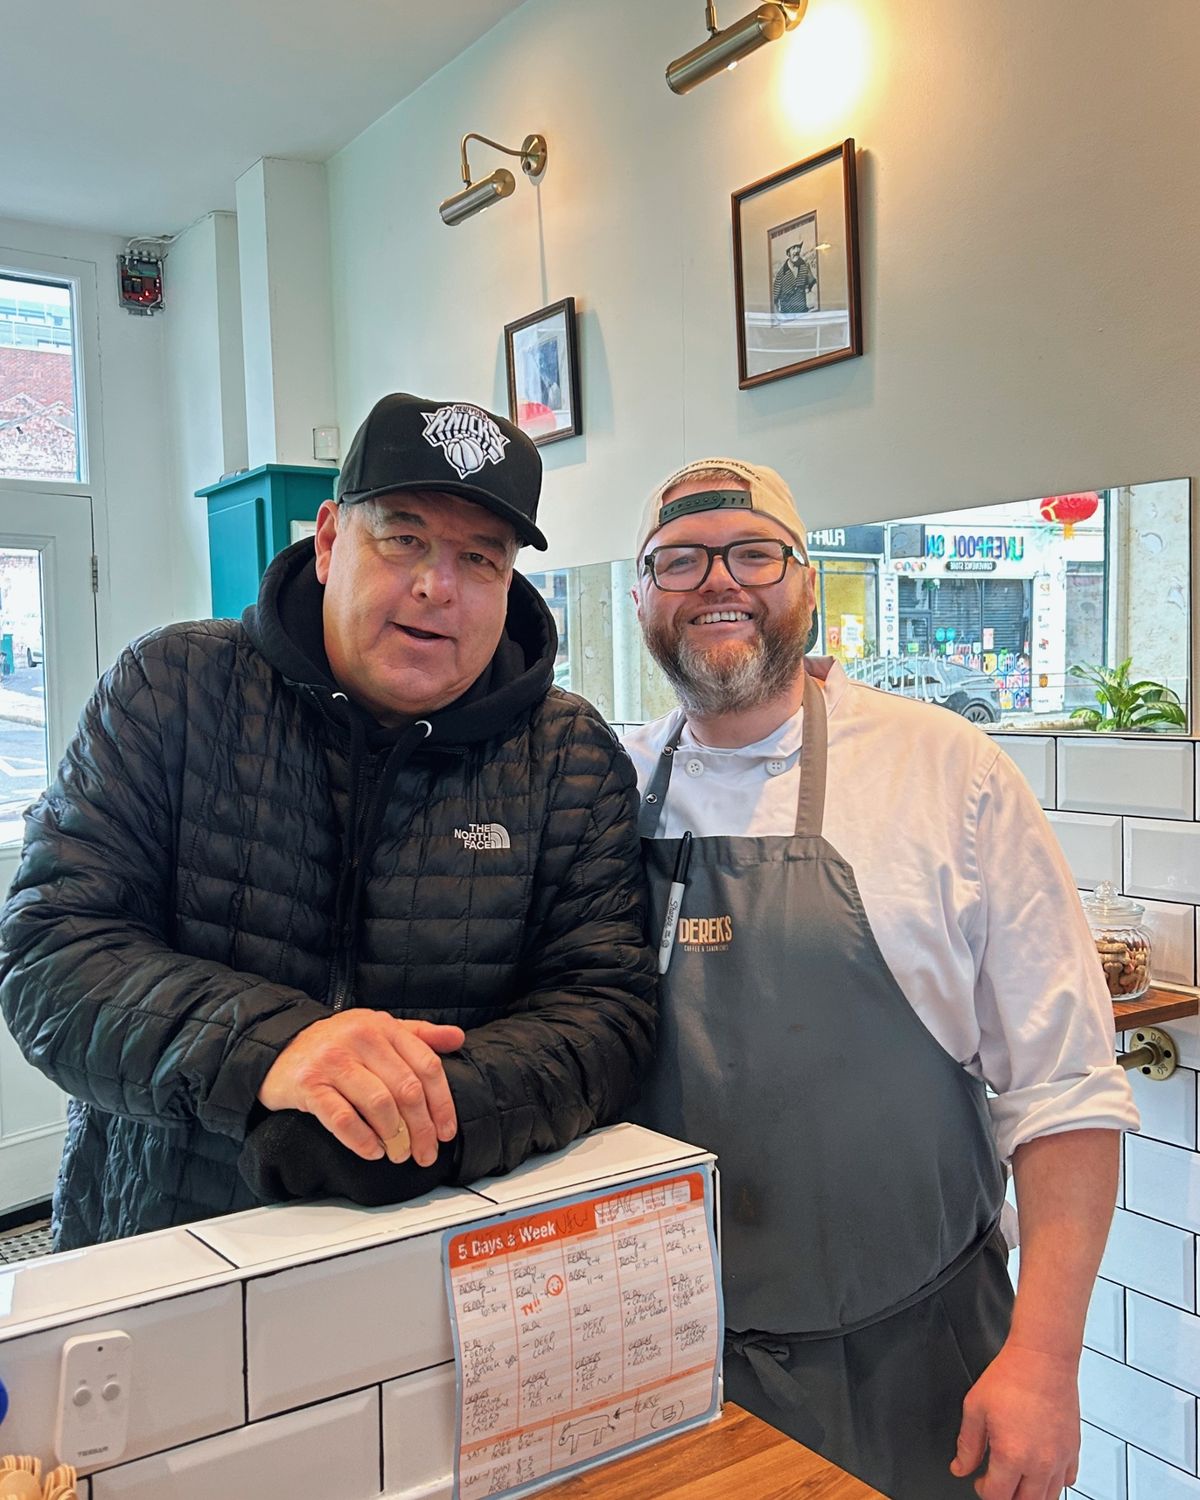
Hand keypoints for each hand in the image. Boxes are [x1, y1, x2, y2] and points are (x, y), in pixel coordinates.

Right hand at [257, 1012, 464, 1165]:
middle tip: (425, 1153)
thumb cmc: (336, 1044)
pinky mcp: (309, 1084)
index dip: (442, 1103)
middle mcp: (361, 1039)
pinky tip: (373, 1151)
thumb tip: (457, 1037)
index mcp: (383, 1027)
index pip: (426, 1066)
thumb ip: (419, 1034)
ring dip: (395, 1137)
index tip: (446, 1131)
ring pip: (379, 1104)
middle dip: (421, 1128)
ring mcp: (333, 1061)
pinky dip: (362, 1140)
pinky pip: (343, 1118)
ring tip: (399, 1154)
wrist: (279, 1048)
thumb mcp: (378, 1029)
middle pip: (406, 1089)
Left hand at [950, 1340, 1079, 1498]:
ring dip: (1030, 1494)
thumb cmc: (1012, 1376)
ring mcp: (1060, 1458)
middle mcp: (1039, 1463)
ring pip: (1048, 1498)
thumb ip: (967, 1444)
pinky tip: (1040, 1469)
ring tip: (1017, 1479)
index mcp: (1012, 1455)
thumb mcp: (975, 1407)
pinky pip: (1067, 1481)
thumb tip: (960, 1467)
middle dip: (1007, 1497)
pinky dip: (1053, 1482)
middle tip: (997, 1481)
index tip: (979, 1480)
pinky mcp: (1073, 1449)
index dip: (983, 1491)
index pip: (997, 1496)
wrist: (1042, 1358)